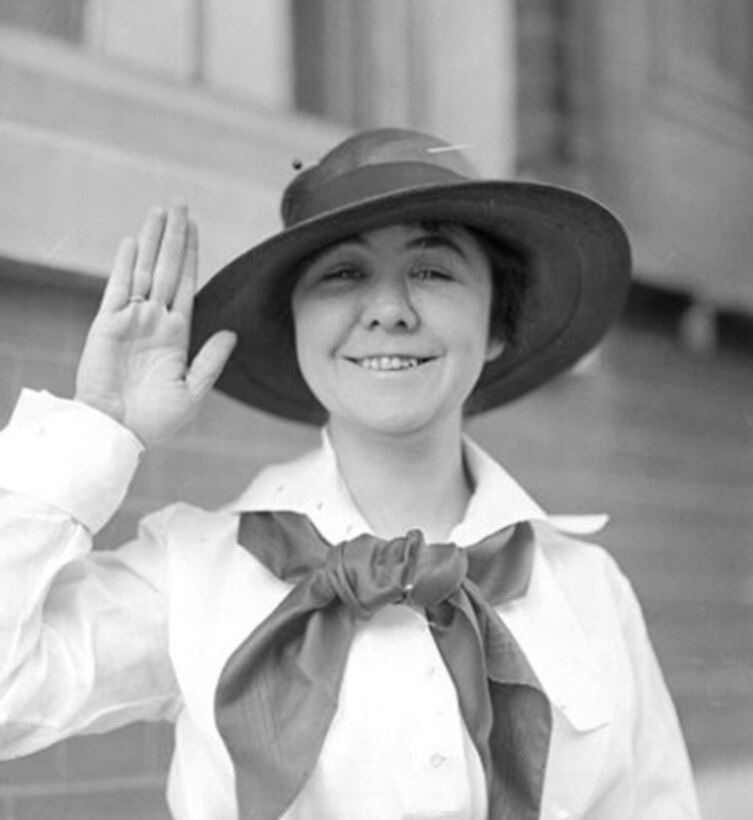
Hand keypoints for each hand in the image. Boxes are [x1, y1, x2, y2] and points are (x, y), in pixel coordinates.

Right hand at [75, 203, 236, 447]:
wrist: (121, 432)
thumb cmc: (158, 419)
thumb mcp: (194, 390)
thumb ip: (211, 360)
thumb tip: (231, 333)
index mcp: (177, 333)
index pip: (185, 283)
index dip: (190, 255)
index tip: (194, 228)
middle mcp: (155, 320)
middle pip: (166, 268)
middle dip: (174, 236)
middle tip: (180, 204)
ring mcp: (132, 320)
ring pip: (144, 270)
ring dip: (152, 240)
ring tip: (160, 211)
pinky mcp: (108, 325)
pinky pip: (118, 289)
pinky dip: (124, 265)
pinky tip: (132, 242)